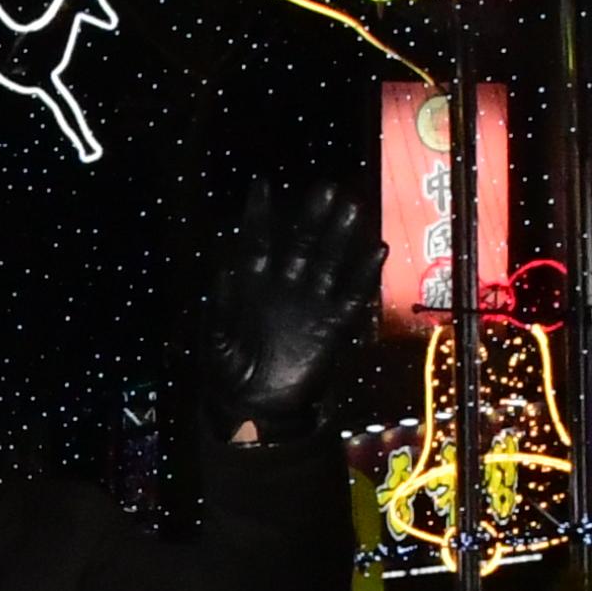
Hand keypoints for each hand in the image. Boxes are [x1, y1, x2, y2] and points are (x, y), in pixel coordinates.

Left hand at [207, 177, 378, 435]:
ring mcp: (310, 303)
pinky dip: (363, 274)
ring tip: (352, 207)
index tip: (262, 185)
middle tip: (326, 189)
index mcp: (253, 284)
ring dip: (339, 237)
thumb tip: (225, 271)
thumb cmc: (226, 368)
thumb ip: (222, 305)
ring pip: (328, 262)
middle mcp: (285, 286)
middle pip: (301, 244)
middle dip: (312, 217)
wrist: (253, 405)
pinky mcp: (331, 325)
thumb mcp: (215, 337)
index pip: (257, 241)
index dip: (259, 215)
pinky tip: (376, 250)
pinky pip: (350, 296)